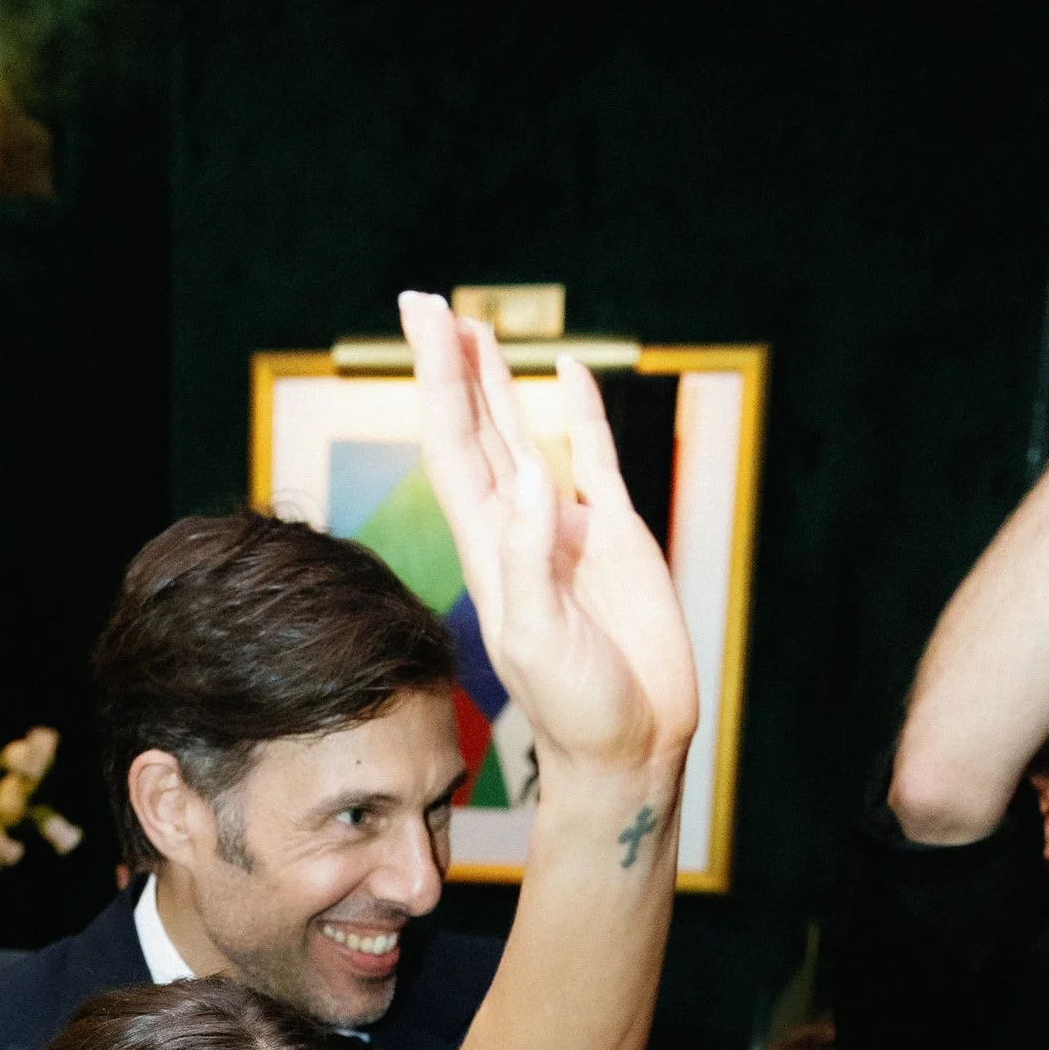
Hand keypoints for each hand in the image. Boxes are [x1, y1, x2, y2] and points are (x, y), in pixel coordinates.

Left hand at [402, 293, 696, 795]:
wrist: (629, 748)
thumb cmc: (578, 710)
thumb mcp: (541, 640)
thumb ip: (531, 560)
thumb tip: (533, 476)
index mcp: (490, 548)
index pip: (453, 444)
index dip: (436, 380)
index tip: (420, 321)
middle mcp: (519, 528)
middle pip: (475, 427)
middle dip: (450, 365)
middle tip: (424, 301)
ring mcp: (567, 529)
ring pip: (522, 435)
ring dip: (496, 383)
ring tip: (474, 326)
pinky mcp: (617, 538)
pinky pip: (596, 459)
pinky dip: (580, 415)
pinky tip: (567, 374)